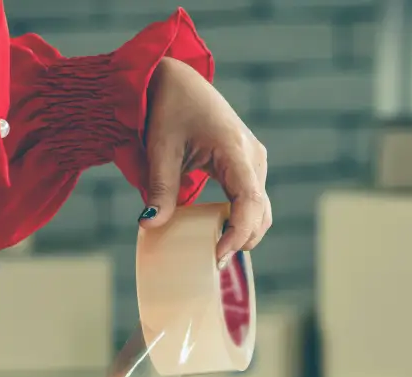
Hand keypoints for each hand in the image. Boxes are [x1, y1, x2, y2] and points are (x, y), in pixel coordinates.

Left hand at [139, 56, 270, 267]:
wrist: (178, 80)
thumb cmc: (169, 107)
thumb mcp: (160, 148)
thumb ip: (160, 188)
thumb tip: (150, 225)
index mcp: (235, 150)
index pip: (249, 202)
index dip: (237, 234)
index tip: (217, 256)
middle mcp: (253, 156)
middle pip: (261, 212)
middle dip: (242, 240)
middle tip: (213, 263)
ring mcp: (255, 160)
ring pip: (260, 209)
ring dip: (243, 232)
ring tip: (215, 251)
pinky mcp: (248, 164)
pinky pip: (252, 200)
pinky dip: (240, 219)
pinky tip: (219, 232)